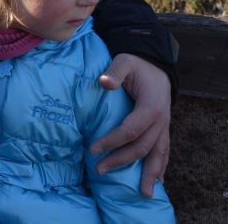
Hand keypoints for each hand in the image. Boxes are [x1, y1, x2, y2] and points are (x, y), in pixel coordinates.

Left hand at [90, 53, 171, 196]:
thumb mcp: (124, 62)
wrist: (156, 65)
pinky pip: (163, 151)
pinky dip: (160, 167)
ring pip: (158, 154)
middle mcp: (161, 120)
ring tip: (143, 194)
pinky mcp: (163, 130)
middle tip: (100, 170)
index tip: (93, 149)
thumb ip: (114, 72)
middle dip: (121, 160)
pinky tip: (157, 182)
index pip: (130, 130)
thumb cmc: (137, 65)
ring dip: (149, 173)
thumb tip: (104, 82)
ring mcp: (164, 127)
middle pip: (142, 147)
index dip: (112, 140)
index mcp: (151, 107)